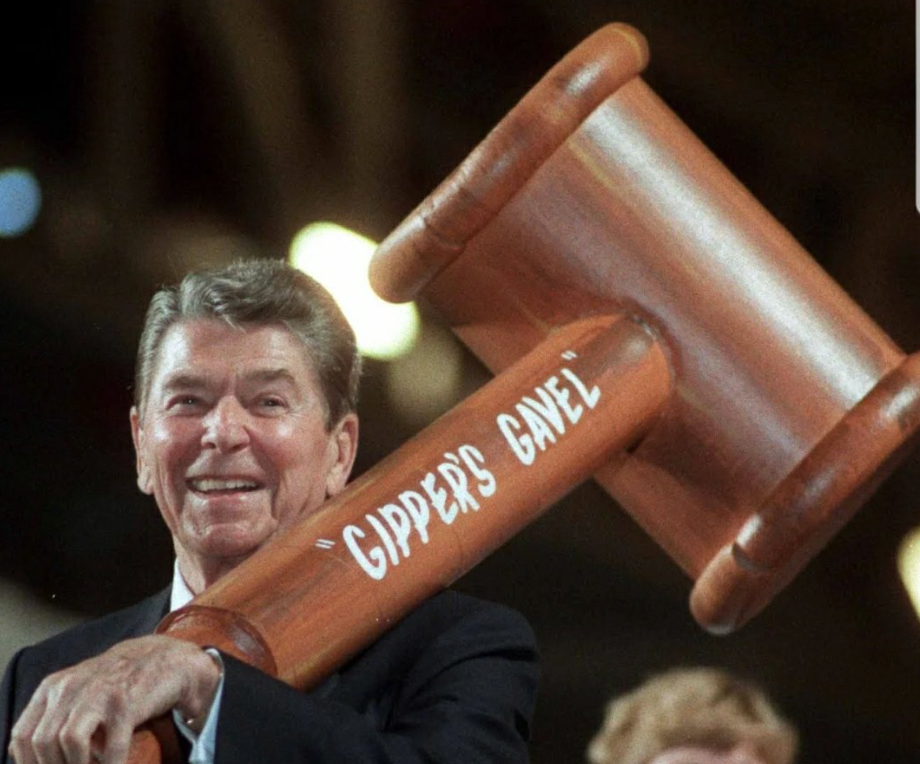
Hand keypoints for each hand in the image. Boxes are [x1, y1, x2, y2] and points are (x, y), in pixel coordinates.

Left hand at [9, 635, 221, 763]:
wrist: (165, 659)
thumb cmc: (119, 682)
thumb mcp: (77, 689)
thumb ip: (53, 714)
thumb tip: (27, 755)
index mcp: (53, 687)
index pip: (23, 737)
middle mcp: (71, 687)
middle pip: (44, 743)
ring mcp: (100, 694)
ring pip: (69, 743)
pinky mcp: (126, 705)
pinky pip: (110, 749)